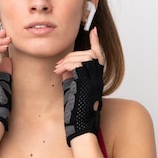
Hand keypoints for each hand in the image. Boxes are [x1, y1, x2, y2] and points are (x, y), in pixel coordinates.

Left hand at [55, 28, 103, 145]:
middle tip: (59, 64)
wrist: (80, 127)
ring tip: (57, 69)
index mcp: (96, 79)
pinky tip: (59, 71)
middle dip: (73, 54)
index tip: (93, 30)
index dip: (96, 42)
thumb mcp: (74, 90)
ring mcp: (94, 80)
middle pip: (91, 54)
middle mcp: (98, 78)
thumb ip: (72, 77)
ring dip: (68, 60)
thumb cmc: (76, 112)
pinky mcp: (87, 83)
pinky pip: (78, 65)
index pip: (99, 56)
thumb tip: (65, 67)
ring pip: (84, 57)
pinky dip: (67, 64)